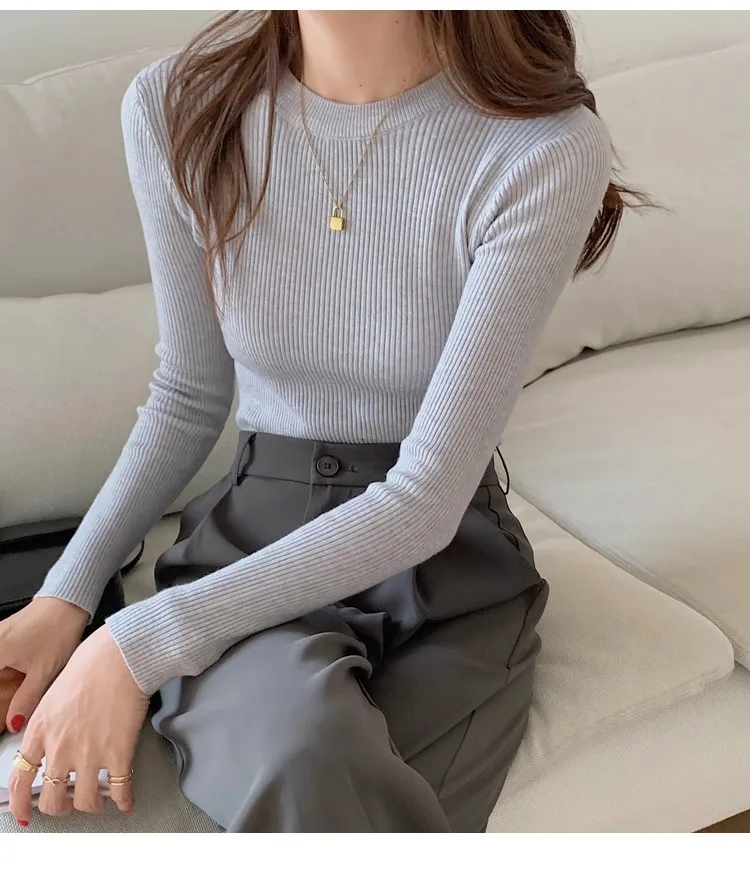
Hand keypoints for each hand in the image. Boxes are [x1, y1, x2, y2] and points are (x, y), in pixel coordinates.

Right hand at [0, 598, 87, 732]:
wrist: (69, 601)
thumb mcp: (44, 671)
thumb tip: (14, 723)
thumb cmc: (58, 629)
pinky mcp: (3, 633)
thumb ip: (26, 699)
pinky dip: (5, 670)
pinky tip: (17, 677)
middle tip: (10, 707)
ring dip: (4, 682)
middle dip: (2, 692)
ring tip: (20, 688)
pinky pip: (0, 655)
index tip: (3, 711)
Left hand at [8, 625, 148, 823]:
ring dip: (91, 804)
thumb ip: (48, 718)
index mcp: (41, 729)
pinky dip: (124, 800)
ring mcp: (89, 753)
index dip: (20, 803)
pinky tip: (126, 801)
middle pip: (51, 799)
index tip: (24, 813)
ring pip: (84, 802)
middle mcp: (60, 747)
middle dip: (59, 806)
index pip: (20, 778)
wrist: (122, 654)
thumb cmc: (93, 660)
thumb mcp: (54, 689)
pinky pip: (120, 790)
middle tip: (68, 802)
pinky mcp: (119, 753)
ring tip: (99, 799)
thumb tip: (51, 730)